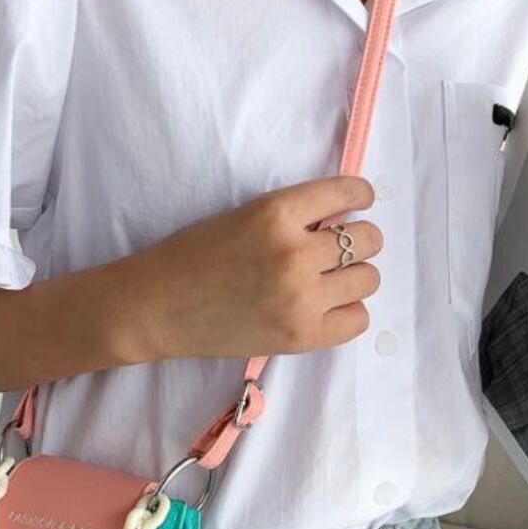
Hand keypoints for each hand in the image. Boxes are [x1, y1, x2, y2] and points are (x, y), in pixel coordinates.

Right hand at [134, 175, 382, 359]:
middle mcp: (294, 253)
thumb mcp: (244, 215)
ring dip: (353, 276)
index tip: (358, 202)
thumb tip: (341, 221)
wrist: (158, 307)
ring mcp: (301, 298)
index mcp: (276, 213)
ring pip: (369, 279)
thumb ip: (292, 217)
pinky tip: (324, 307)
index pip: (350, 193)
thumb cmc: (193, 255)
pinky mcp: (301, 336)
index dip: (360, 196)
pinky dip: (347, 311)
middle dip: (357, 239)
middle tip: (334, 249)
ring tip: (327, 280)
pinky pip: (357, 319)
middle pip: (368, 239)